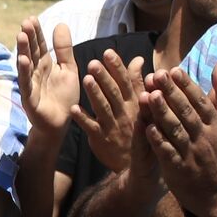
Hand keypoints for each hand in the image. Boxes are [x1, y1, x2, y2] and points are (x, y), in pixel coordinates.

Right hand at [16, 18, 77, 144]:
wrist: (61, 123)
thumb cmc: (63, 96)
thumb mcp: (68, 69)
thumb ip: (64, 49)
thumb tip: (60, 23)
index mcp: (45, 65)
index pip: (39, 45)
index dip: (36, 33)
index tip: (32, 18)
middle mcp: (35, 73)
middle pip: (31, 52)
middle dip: (28, 38)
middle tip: (25, 22)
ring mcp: (31, 85)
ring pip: (26, 65)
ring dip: (22, 51)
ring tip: (21, 36)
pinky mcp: (30, 99)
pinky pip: (27, 84)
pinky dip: (24, 72)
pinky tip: (23, 60)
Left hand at [73, 50, 146, 176]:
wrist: (134, 164)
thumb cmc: (138, 129)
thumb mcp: (143, 106)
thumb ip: (137, 83)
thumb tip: (138, 59)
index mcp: (135, 103)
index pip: (126, 82)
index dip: (117, 67)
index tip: (108, 52)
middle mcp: (125, 112)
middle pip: (114, 92)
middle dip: (104, 77)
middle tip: (93, 62)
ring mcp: (112, 126)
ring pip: (103, 107)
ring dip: (95, 94)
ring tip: (86, 79)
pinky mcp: (101, 139)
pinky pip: (91, 127)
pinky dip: (82, 118)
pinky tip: (73, 108)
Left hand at [141, 64, 216, 216]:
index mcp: (216, 124)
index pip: (200, 101)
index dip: (186, 85)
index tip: (174, 70)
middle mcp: (204, 136)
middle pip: (186, 111)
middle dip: (171, 93)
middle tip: (156, 75)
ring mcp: (192, 153)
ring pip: (175, 129)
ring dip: (161, 112)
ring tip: (148, 96)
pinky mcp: (179, 169)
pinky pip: (167, 152)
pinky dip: (158, 140)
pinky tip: (146, 128)